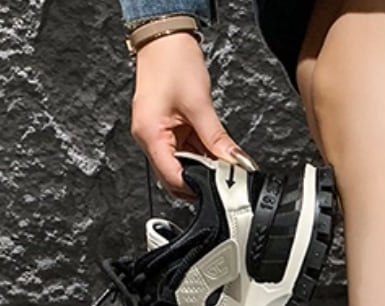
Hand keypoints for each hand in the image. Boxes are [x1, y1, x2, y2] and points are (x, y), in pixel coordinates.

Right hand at [130, 33, 255, 199]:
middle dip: (201, 180)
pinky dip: (201, 154)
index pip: (173, 177)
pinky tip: (216, 152)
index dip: (197, 187)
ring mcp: (158, 135)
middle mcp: (150, 138)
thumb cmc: (172, 62)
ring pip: (183, 165)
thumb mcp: (200, 105)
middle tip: (226, 179)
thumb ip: (217, 139)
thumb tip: (234, 161)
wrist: (165, 39)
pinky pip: (186, 151)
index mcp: (150, 135)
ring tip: (224, 163)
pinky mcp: (167, 129)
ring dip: (203, 167)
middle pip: (176, 176)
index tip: (220, 188)